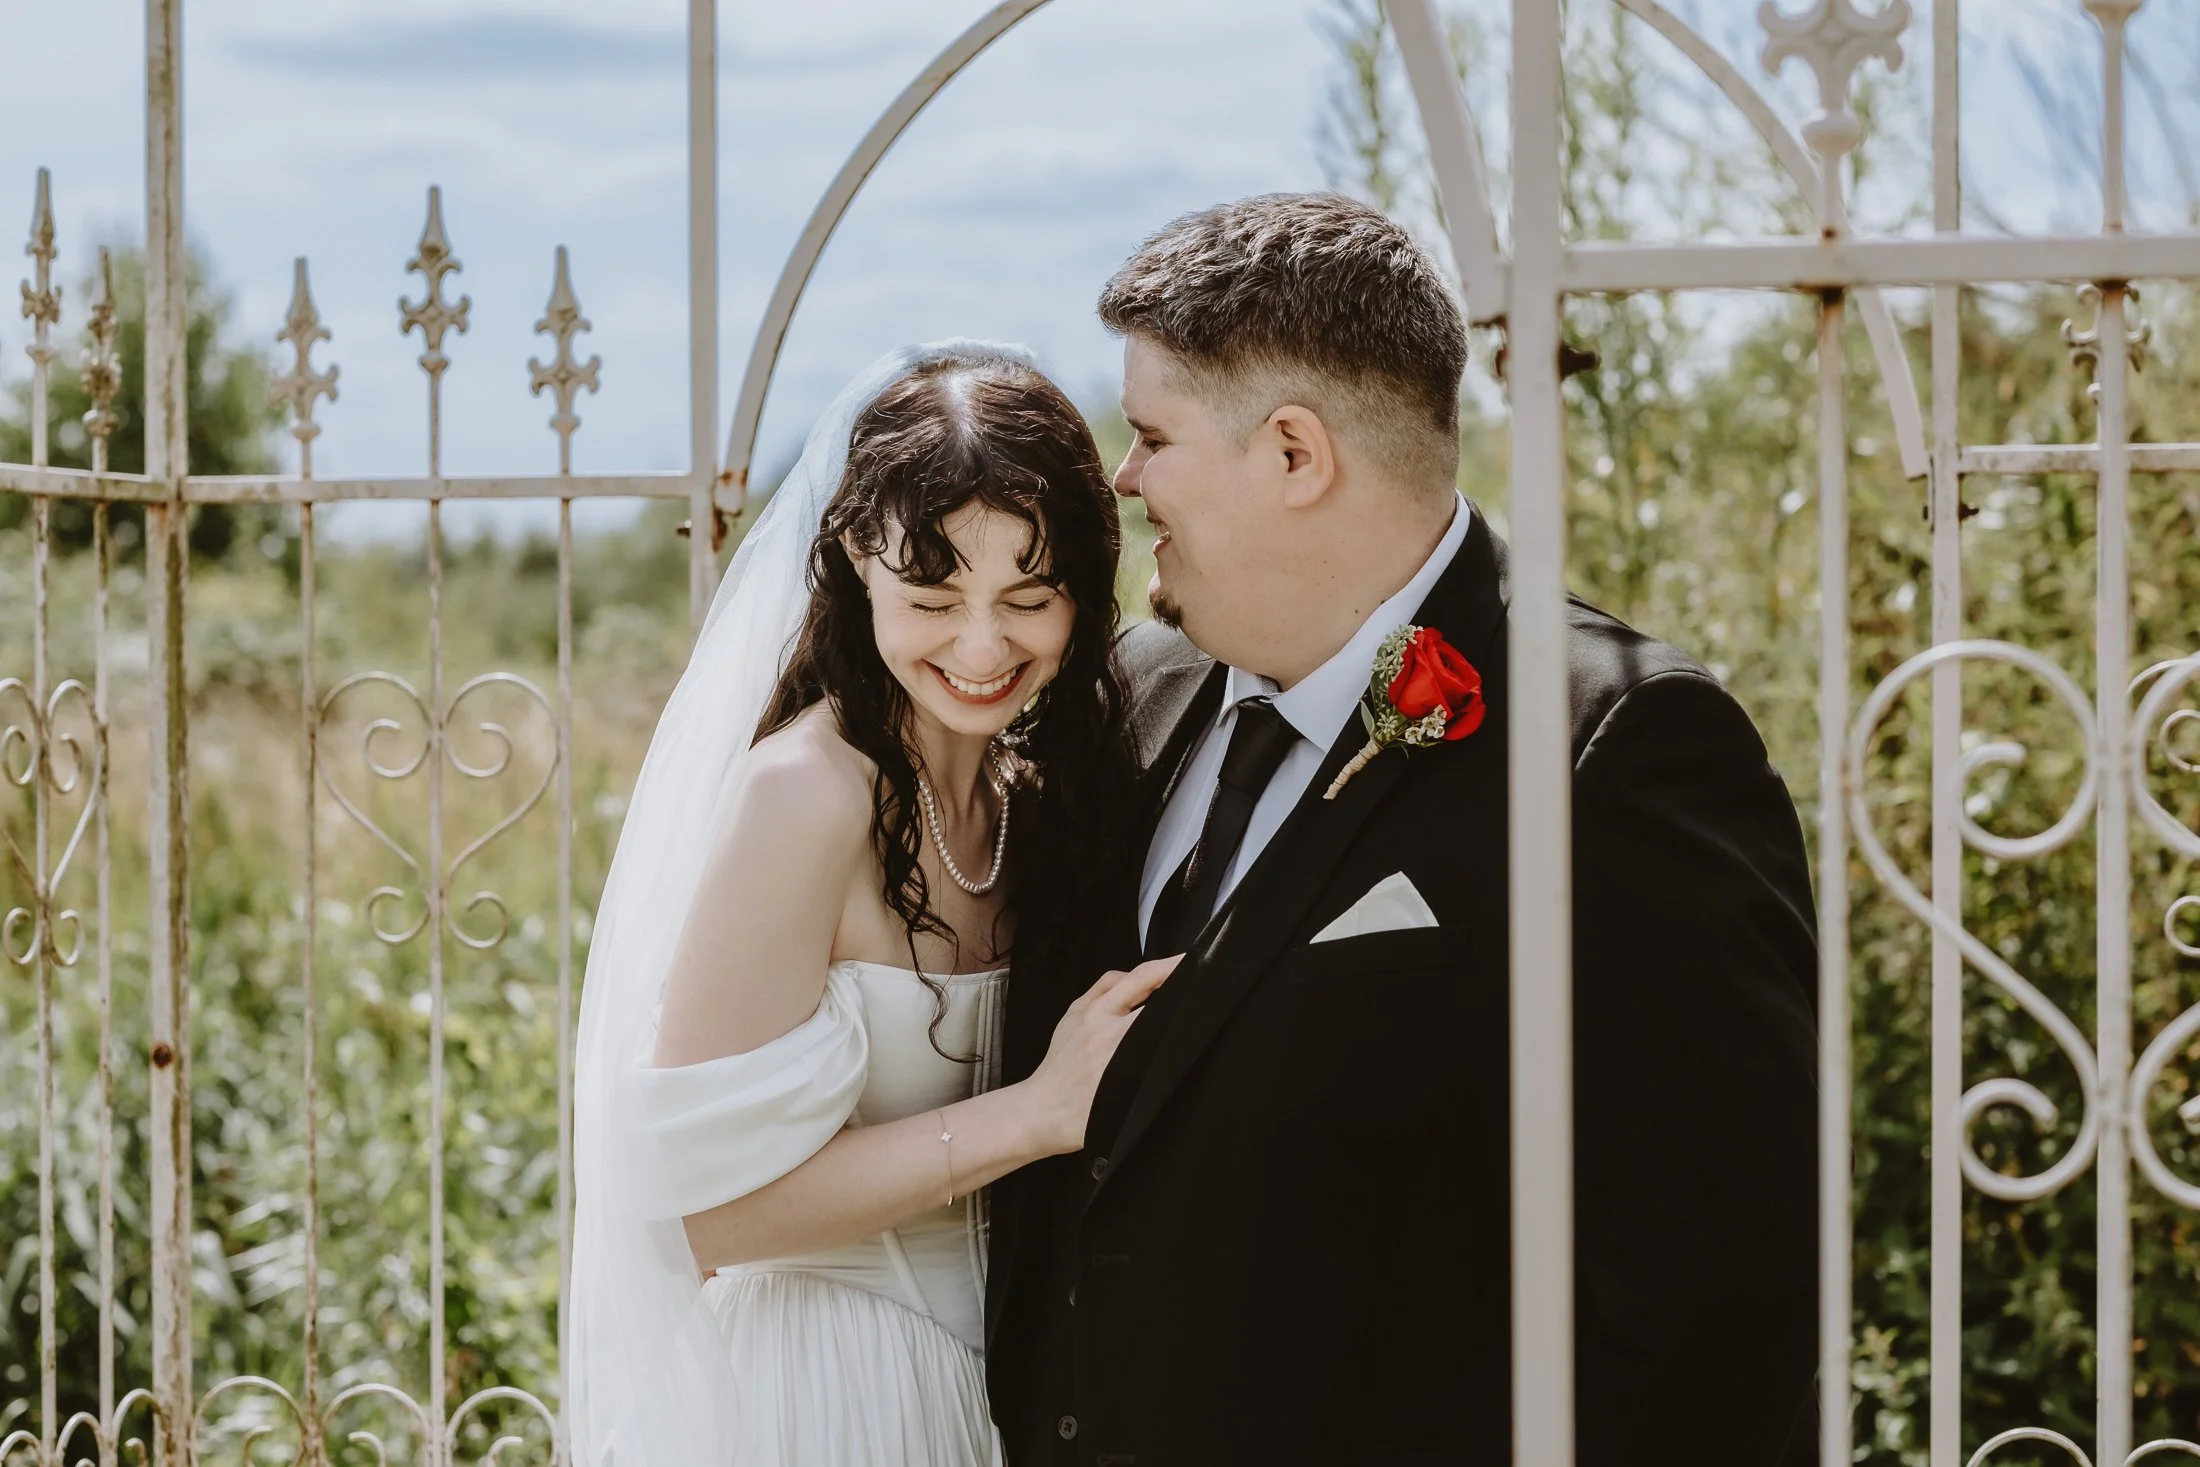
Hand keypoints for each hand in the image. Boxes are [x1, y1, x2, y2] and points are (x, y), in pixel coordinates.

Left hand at [1023, 955, 1181, 1155]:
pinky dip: (1122, 982)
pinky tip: (1135, 991)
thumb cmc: (1080, 1116)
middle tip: (1191, 967)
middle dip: (1168, 970)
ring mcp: (1082, 1012)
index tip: (1201, 979)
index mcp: (1114, 1042)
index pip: (1156, 1005)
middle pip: (1140, 979)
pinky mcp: (1073, 1012)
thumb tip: (1172, 1049)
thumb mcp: (1124, 1101)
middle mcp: (1098, 1020)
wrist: (1039, 1113)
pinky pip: (1103, 986)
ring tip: (1167, 976)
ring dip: (1145, 975)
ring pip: (1121, 978)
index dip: (1180, 990)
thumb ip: (1150, 1073)